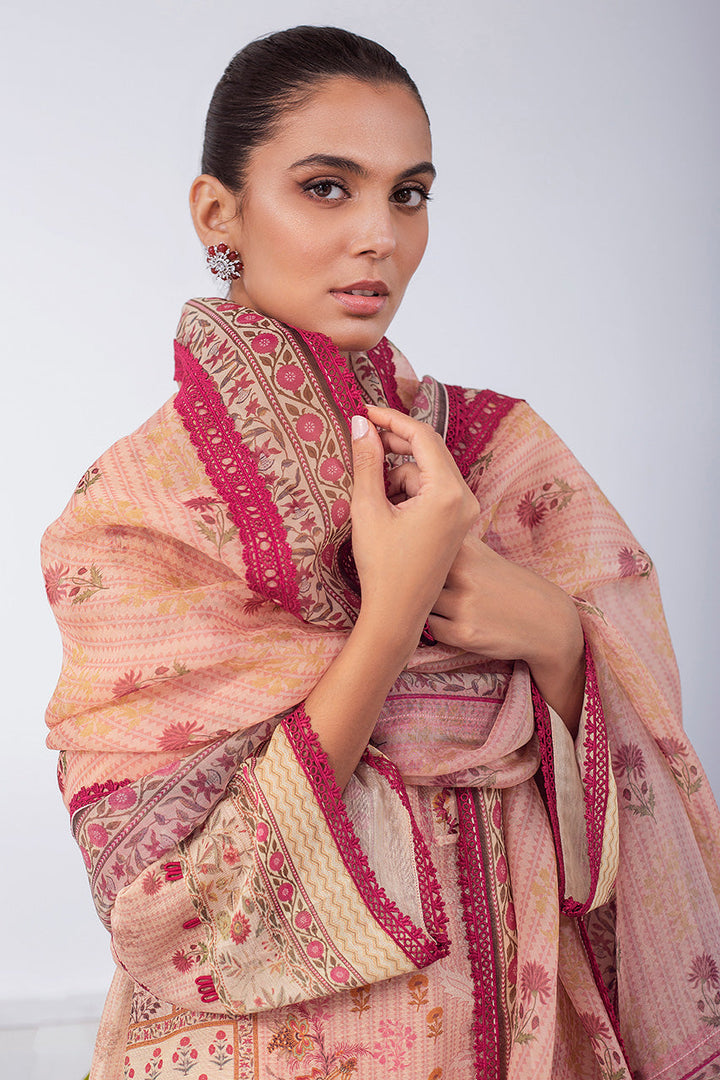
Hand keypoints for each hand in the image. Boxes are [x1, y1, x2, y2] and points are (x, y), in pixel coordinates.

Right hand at [350, 406, 478, 651]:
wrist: (398, 615)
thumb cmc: (382, 567)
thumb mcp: (368, 509)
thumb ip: (366, 462)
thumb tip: (360, 424)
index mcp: (448, 492)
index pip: (422, 437)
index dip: (391, 419)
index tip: (364, 411)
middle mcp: (465, 498)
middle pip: (429, 450)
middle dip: (394, 445)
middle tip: (361, 439)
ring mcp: (464, 511)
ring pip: (427, 471)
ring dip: (398, 472)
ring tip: (370, 492)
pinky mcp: (457, 523)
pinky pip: (432, 490)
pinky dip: (408, 490)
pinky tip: (385, 507)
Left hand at [386, 455, 584, 731]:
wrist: (548, 622)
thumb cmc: (509, 585)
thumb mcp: (485, 555)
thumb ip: (451, 543)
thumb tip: (410, 526)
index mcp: (467, 548)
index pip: (418, 538)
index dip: (406, 544)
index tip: (405, 552)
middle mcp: (463, 572)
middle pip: (412, 570)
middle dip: (410, 577)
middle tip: (414, 584)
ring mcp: (462, 603)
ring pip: (417, 601)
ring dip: (422, 604)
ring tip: (437, 605)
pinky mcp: (462, 633)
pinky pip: (429, 628)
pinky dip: (436, 625)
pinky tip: (453, 622)